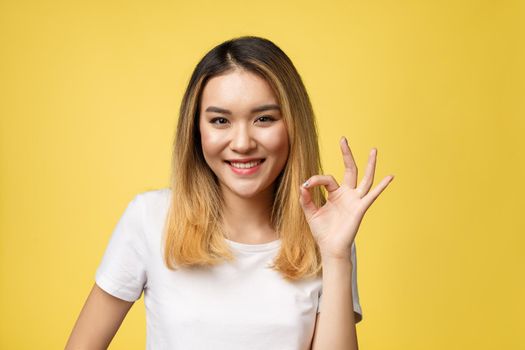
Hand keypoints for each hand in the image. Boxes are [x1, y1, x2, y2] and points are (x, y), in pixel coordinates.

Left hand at [299, 136, 393, 259]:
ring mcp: (355, 200)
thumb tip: (302, 185)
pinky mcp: (360, 208)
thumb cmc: (322, 231)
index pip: (327, 179)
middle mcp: (347, 194)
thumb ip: (306, 199)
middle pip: (350, 169)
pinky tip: (390, 177)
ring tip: (373, 150)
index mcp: (335, 194)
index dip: (315, 180)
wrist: (330, 247)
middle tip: (343, 139)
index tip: (305, 186)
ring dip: (369, 164)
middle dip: (347, 154)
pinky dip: (382, 186)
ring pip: (364, 178)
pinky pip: (372, 195)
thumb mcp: (310, 213)